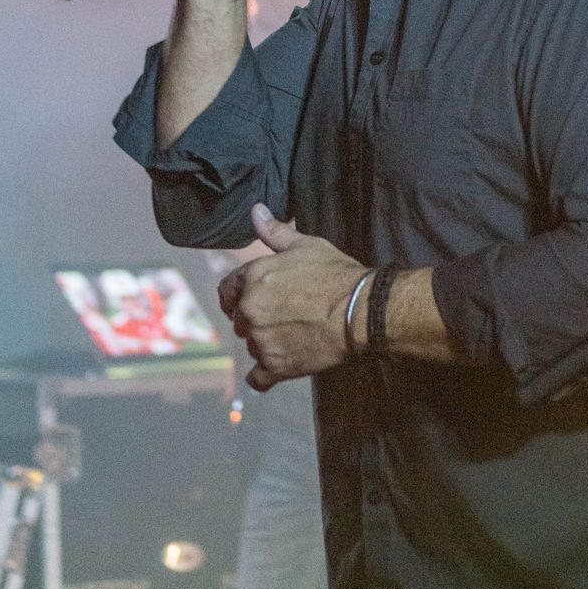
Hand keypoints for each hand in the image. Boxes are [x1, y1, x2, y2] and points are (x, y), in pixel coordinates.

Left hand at [218, 204, 367, 390]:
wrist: (361, 310)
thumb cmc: (336, 275)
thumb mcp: (306, 245)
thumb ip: (274, 232)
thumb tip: (256, 210)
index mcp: (252, 277)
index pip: (226, 290)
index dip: (237, 296)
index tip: (252, 302)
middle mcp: (249, 309)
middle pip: (239, 320)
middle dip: (256, 320)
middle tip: (284, 319)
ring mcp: (260, 339)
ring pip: (251, 346)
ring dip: (266, 344)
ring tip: (293, 338)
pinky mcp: (274, 366)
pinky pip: (257, 378)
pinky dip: (265, 375)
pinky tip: (278, 369)